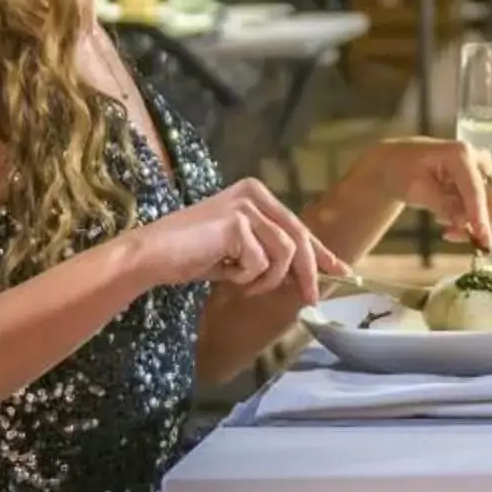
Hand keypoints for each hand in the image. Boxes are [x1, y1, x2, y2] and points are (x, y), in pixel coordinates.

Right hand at [130, 178, 342, 301]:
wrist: (151, 256)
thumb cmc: (190, 255)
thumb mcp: (239, 251)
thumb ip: (270, 254)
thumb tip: (306, 275)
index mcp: (256, 194)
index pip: (298, 226)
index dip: (320, 252)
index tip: (340, 270)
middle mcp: (254, 193)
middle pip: (299, 238)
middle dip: (308, 272)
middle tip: (311, 298)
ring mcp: (246, 206)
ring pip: (283, 254)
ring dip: (264, 278)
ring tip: (239, 281)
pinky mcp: (238, 223)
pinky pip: (260, 263)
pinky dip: (245, 277)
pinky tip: (223, 271)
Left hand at [364, 138, 491, 253]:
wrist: (397, 162)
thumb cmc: (403, 171)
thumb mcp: (416, 189)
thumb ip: (443, 206)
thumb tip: (465, 222)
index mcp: (460, 154)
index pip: (475, 189)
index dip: (480, 216)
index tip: (484, 241)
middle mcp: (477, 160)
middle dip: (478, 221)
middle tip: (450, 233)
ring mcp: (480, 171)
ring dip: (471, 223)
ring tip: (445, 228)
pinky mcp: (480, 183)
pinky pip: (484, 209)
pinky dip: (468, 220)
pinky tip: (446, 220)